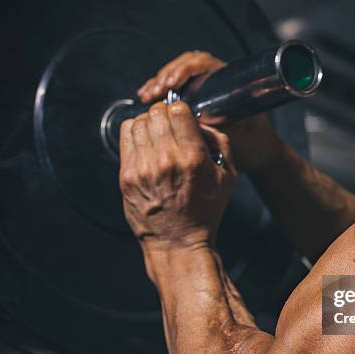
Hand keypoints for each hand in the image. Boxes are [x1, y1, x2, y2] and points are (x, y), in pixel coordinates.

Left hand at [119, 101, 236, 256]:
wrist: (178, 242)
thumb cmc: (205, 211)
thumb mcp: (228, 177)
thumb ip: (220, 142)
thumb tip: (200, 121)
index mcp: (193, 158)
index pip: (178, 110)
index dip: (181, 111)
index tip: (183, 119)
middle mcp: (166, 161)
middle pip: (157, 113)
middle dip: (165, 115)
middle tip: (170, 127)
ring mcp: (143, 168)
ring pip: (139, 122)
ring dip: (149, 124)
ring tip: (157, 137)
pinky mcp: (127, 176)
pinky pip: (125, 136)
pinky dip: (135, 133)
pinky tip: (144, 144)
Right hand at [137, 51, 285, 171]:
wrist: (259, 153)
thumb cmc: (253, 142)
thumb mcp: (236, 132)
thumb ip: (216, 124)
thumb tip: (190, 116)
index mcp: (230, 80)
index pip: (202, 63)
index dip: (184, 70)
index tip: (171, 83)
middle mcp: (216, 80)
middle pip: (184, 67)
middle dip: (166, 76)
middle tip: (154, 91)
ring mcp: (204, 90)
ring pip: (176, 77)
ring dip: (159, 84)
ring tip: (147, 95)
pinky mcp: (195, 101)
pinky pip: (174, 91)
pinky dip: (160, 93)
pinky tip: (148, 99)